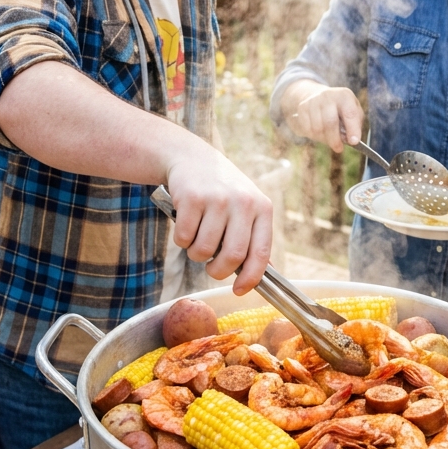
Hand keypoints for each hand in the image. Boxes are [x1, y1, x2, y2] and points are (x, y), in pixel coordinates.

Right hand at [165, 147, 272, 294]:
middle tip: (211, 268)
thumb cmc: (222, 192)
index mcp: (262, 208)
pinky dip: (182, 241)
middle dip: (218, 271)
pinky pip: (184, 238)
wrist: (192, 158)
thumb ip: (255, 238)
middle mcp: (243, 202)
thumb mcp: (247, 207)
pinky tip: (186, 225)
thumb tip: (265, 274)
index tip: (239, 290)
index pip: (261, 253)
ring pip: (204, 250)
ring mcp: (217, 199)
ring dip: (196, 255)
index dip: (251, 278)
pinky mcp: (192, 198)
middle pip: (233, 256)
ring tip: (197, 241)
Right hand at [281, 82, 363, 152]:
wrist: (317, 97)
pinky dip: (313, 135)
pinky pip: (307, 129)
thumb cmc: (339, 109)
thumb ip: (355, 125)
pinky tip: (318, 132)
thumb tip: (351, 140)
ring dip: (323, 138)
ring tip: (328, 137)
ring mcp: (313, 101)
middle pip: (330, 122)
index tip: (353, 142)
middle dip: (335, 139)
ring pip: (317, 128)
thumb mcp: (353, 111)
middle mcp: (328, 95)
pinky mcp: (302, 108)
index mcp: (344, 95)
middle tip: (338, 148)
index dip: (353, 130)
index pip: (350, 113)